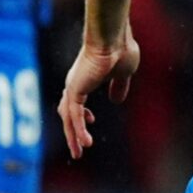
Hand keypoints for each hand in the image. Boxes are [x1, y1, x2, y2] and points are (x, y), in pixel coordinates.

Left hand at [58, 35, 139, 158]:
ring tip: (78, 153)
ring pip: (69, 118)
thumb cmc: (120, 49)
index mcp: (85, 79)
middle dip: (72, 133)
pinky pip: (74, 116)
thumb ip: (119, 86)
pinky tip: (85, 143)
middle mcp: (75, 84)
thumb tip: (116, 100)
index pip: (76, 102)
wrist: (113, 39)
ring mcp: (73, 87)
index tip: (92, 121)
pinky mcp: (75, 91)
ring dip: (73, 137)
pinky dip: (78, 130)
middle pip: (68, 114)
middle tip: (77, 151)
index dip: (81, 114)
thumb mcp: (124, 73)